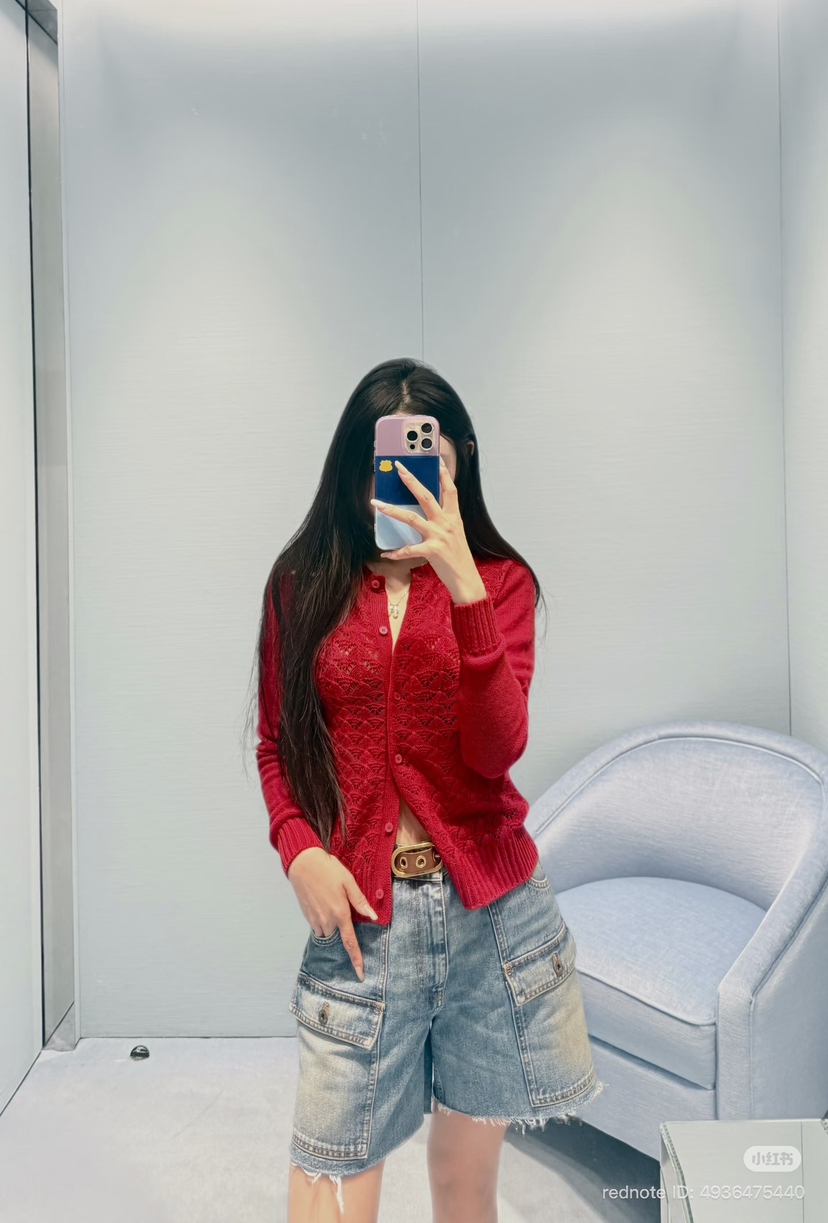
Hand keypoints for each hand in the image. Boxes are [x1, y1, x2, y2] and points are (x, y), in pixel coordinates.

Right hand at [287, 847, 377, 980]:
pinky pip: (318, 927)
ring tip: (332, 903)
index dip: (356, 960)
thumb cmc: (328, 869)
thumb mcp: (348, 881)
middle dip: (342, 929)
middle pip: (338, 936)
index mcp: (340, 913)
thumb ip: (360, 901)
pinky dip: (323, 921)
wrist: (302, 863)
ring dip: (332, 925)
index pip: (350, 943)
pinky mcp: (306, 916)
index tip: (360, 975)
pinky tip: (323, 904)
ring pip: (327, 932)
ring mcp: (315, 920)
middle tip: (341, 906)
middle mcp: (327, 920)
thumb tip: (373, 917)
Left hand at [370, 458, 486, 603]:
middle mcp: (446, 523)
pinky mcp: (432, 551)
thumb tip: (430, 511)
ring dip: (392, 510)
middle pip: (427, 496)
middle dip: (412, 481)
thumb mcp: (455, 533)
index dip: (443, 474)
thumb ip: (444, 520)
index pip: (450, 490)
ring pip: (412, 518)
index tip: (436, 459)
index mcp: (454, 517)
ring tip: (377, 504)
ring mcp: (439, 536)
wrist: (466, 579)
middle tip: (399, 468)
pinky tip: (387, 554)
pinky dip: (397, 552)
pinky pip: (409, 549)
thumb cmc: (458, 557)